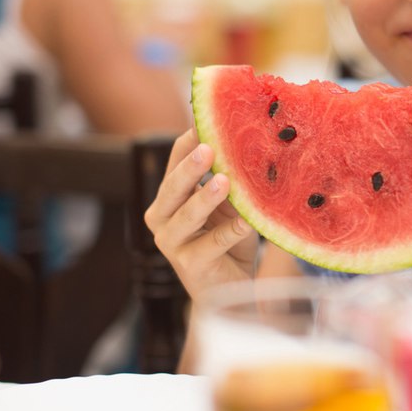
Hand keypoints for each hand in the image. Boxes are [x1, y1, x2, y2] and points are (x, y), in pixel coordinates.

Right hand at [144, 129, 259, 298]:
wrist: (230, 289)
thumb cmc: (227, 239)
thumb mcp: (228, 204)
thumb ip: (227, 179)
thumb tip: (245, 141)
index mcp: (169, 197)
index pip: (174, 162)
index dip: (188, 142)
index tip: (203, 121)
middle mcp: (162, 218)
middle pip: (173, 187)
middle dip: (190, 167)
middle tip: (208, 147)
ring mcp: (172, 243)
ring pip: (187, 215)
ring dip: (205, 197)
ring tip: (223, 181)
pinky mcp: (190, 265)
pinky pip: (213, 243)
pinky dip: (232, 230)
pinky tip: (248, 220)